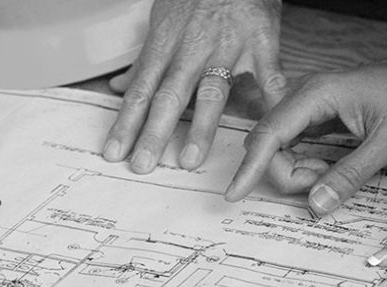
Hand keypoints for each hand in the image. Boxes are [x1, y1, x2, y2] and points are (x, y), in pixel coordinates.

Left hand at [102, 0, 285, 172]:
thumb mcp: (161, 20)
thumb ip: (143, 61)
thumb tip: (117, 87)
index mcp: (165, 44)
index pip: (140, 90)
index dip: (126, 122)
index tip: (114, 151)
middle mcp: (192, 48)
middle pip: (168, 95)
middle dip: (154, 133)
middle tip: (143, 165)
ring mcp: (227, 46)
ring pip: (210, 91)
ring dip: (199, 127)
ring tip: (189, 159)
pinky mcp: (260, 42)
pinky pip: (267, 75)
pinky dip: (271, 101)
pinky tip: (269, 126)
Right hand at [224, 43, 386, 215]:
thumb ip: (349, 175)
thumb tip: (315, 204)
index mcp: (317, 97)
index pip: (269, 136)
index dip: (250, 168)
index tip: (233, 194)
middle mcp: (305, 97)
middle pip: (268, 144)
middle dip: (285, 173)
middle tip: (323, 185)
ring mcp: (309, 106)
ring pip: (279, 147)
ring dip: (296, 170)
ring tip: (331, 176)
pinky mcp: (317, 115)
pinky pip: (295, 144)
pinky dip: (304, 164)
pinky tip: (326, 170)